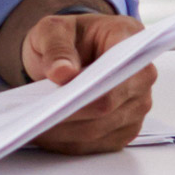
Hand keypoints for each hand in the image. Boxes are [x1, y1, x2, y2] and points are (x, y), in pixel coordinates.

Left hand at [16, 10, 158, 152]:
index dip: (92, 89)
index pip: (118, 71)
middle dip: (69, 115)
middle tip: (36, 117)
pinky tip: (44, 136)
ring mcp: (136, 106)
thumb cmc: (69, 36)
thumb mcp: (53, 29)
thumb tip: (62, 73)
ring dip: (63, 134)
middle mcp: (142, 77)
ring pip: (98, 131)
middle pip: (107, 107)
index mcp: (130, 41)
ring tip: (32, 127)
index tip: (61, 97)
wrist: (74, 50)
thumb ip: (57, 46)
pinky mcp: (124, 129)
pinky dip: (67, 143)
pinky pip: (95, 145)